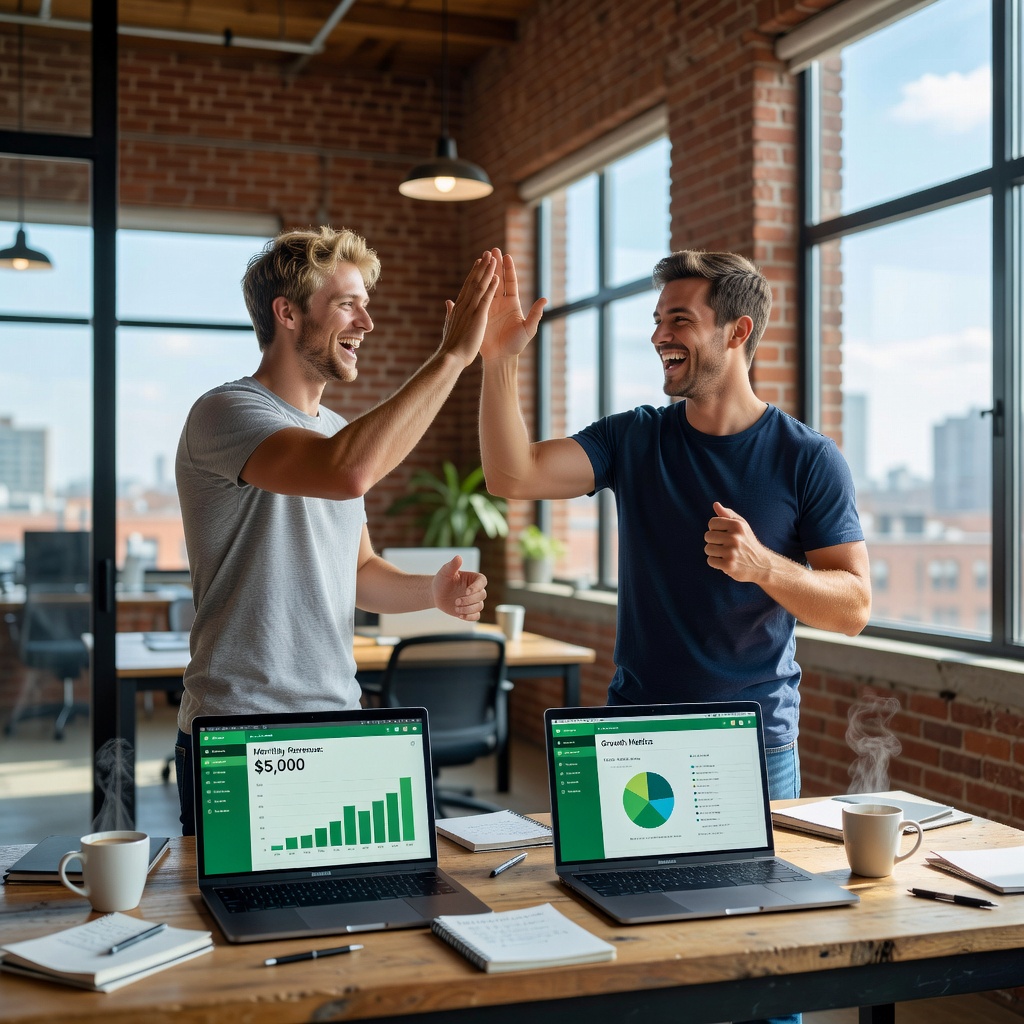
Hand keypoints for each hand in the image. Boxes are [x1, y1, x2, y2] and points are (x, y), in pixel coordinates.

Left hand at [431, 555, 487, 620]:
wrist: (436, 593)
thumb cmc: (442, 580)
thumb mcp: (445, 572)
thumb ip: (452, 565)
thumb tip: (458, 557)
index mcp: (473, 578)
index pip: (482, 581)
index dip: (477, 587)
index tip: (466, 591)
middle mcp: (476, 590)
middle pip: (482, 595)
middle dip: (469, 600)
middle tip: (456, 601)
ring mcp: (474, 601)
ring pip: (479, 606)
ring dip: (468, 609)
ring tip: (456, 608)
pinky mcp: (470, 611)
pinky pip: (476, 616)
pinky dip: (470, 617)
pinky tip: (460, 616)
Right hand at [438, 252, 500, 367]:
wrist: (452, 358)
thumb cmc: (452, 346)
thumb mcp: (451, 325)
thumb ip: (451, 312)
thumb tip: (448, 302)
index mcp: (461, 307)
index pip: (469, 286)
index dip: (474, 273)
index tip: (478, 262)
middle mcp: (466, 305)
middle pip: (475, 281)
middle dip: (482, 266)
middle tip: (488, 252)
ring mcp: (472, 309)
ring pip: (481, 286)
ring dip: (487, 271)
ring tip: (493, 257)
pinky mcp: (478, 316)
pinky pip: (486, 299)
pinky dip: (491, 287)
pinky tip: (496, 277)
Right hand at [480, 249, 546, 361]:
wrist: (501, 357)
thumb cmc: (516, 345)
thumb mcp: (528, 329)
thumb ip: (535, 314)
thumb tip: (545, 299)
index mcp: (512, 303)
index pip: (510, 282)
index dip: (508, 269)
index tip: (506, 256)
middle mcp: (500, 303)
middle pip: (497, 279)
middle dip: (495, 264)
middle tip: (492, 250)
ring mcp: (488, 307)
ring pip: (486, 285)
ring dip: (483, 272)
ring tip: (480, 258)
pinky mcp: (479, 314)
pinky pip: (475, 298)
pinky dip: (473, 287)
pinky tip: (470, 277)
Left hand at [704, 501, 771, 583]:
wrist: (761, 564)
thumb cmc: (748, 542)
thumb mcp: (742, 526)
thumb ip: (727, 514)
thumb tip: (715, 504)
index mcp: (737, 525)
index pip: (712, 523)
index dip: (715, 529)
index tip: (724, 534)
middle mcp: (735, 538)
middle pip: (708, 536)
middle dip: (714, 541)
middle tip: (725, 545)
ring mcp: (732, 552)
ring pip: (708, 549)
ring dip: (714, 552)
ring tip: (726, 554)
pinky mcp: (729, 565)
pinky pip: (710, 561)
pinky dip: (716, 563)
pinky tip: (726, 562)